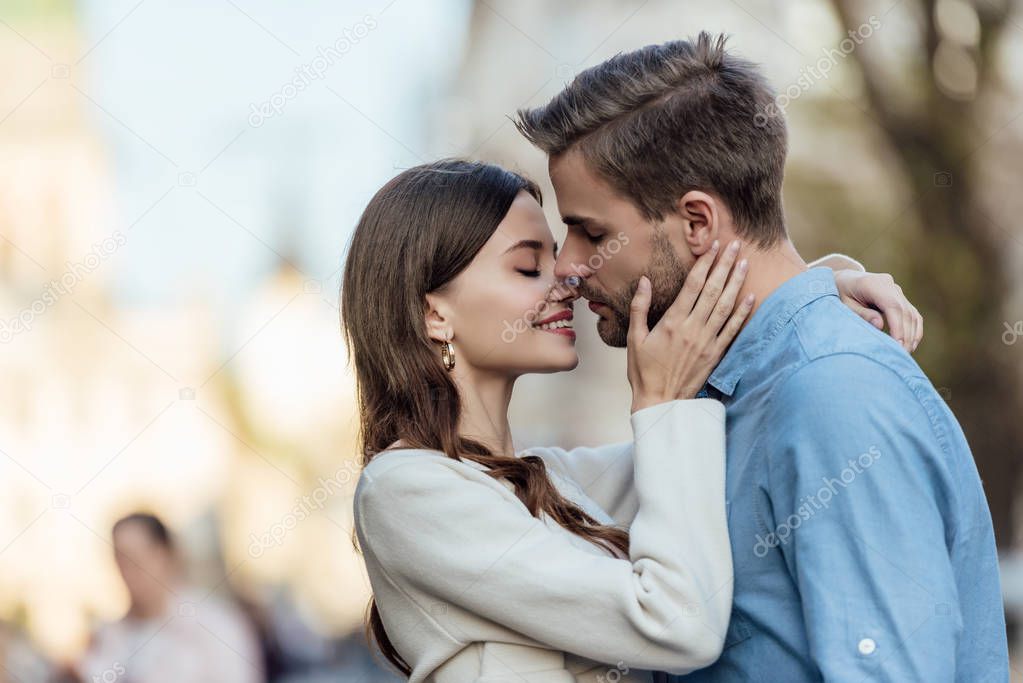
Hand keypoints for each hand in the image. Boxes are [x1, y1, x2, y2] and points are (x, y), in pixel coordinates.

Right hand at [627, 240, 754, 412]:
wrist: (660, 402)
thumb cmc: (643, 371)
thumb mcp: (634, 338)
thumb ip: (640, 307)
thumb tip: (644, 281)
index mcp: (672, 322)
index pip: (692, 285)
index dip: (704, 263)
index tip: (712, 245)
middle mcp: (692, 329)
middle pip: (712, 290)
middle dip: (724, 265)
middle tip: (735, 244)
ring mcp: (706, 342)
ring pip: (725, 306)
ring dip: (736, 283)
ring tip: (745, 262)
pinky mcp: (715, 354)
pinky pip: (732, 330)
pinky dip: (742, 312)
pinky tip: (751, 297)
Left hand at [833, 270, 922, 352]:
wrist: (843, 280)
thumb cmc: (840, 293)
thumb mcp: (844, 304)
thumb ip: (861, 313)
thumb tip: (879, 325)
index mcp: (873, 283)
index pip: (892, 306)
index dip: (898, 326)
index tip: (898, 344)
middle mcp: (888, 284)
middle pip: (904, 311)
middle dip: (906, 334)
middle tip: (902, 354)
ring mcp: (896, 290)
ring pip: (911, 313)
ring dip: (911, 334)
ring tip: (906, 353)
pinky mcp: (900, 297)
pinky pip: (912, 314)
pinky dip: (914, 329)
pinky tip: (911, 344)